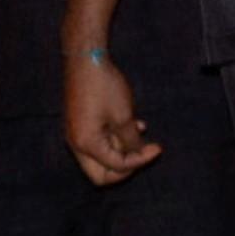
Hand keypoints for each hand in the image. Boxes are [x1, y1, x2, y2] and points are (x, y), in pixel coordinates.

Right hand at [64, 49, 161, 185]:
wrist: (86, 61)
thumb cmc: (104, 87)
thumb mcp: (123, 117)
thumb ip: (131, 141)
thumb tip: (139, 154)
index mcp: (86, 145)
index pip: (116, 167)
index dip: (139, 161)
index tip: (157, 148)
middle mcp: (77, 145)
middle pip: (101, 174)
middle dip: (125, 167)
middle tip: (143, 153)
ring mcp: (78, 135)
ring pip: (102, 157)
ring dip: (122, 150)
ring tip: (141, 134)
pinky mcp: (81, 124)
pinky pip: (100, 141)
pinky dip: (116, 138)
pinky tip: (135, 124)